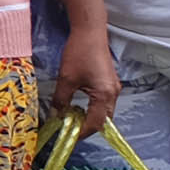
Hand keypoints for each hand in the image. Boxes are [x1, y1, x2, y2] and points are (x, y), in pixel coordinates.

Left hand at [49, 21, 120, 135]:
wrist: (90, 31)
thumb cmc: (79, 53)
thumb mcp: (66, 79)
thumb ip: (61, 100)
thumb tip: (56, 115)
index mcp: (105, 95)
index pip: (95, 123)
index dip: (81, 133)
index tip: (67, 138)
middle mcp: (114, 93)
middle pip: (104, 120)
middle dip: (87, 128)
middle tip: (69, 132)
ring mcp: (113, 88)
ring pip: (104, 112)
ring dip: (90, 118)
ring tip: (72, 121)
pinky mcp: (109, 82)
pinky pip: (103, 102)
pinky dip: (92, 109)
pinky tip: (78, 107)